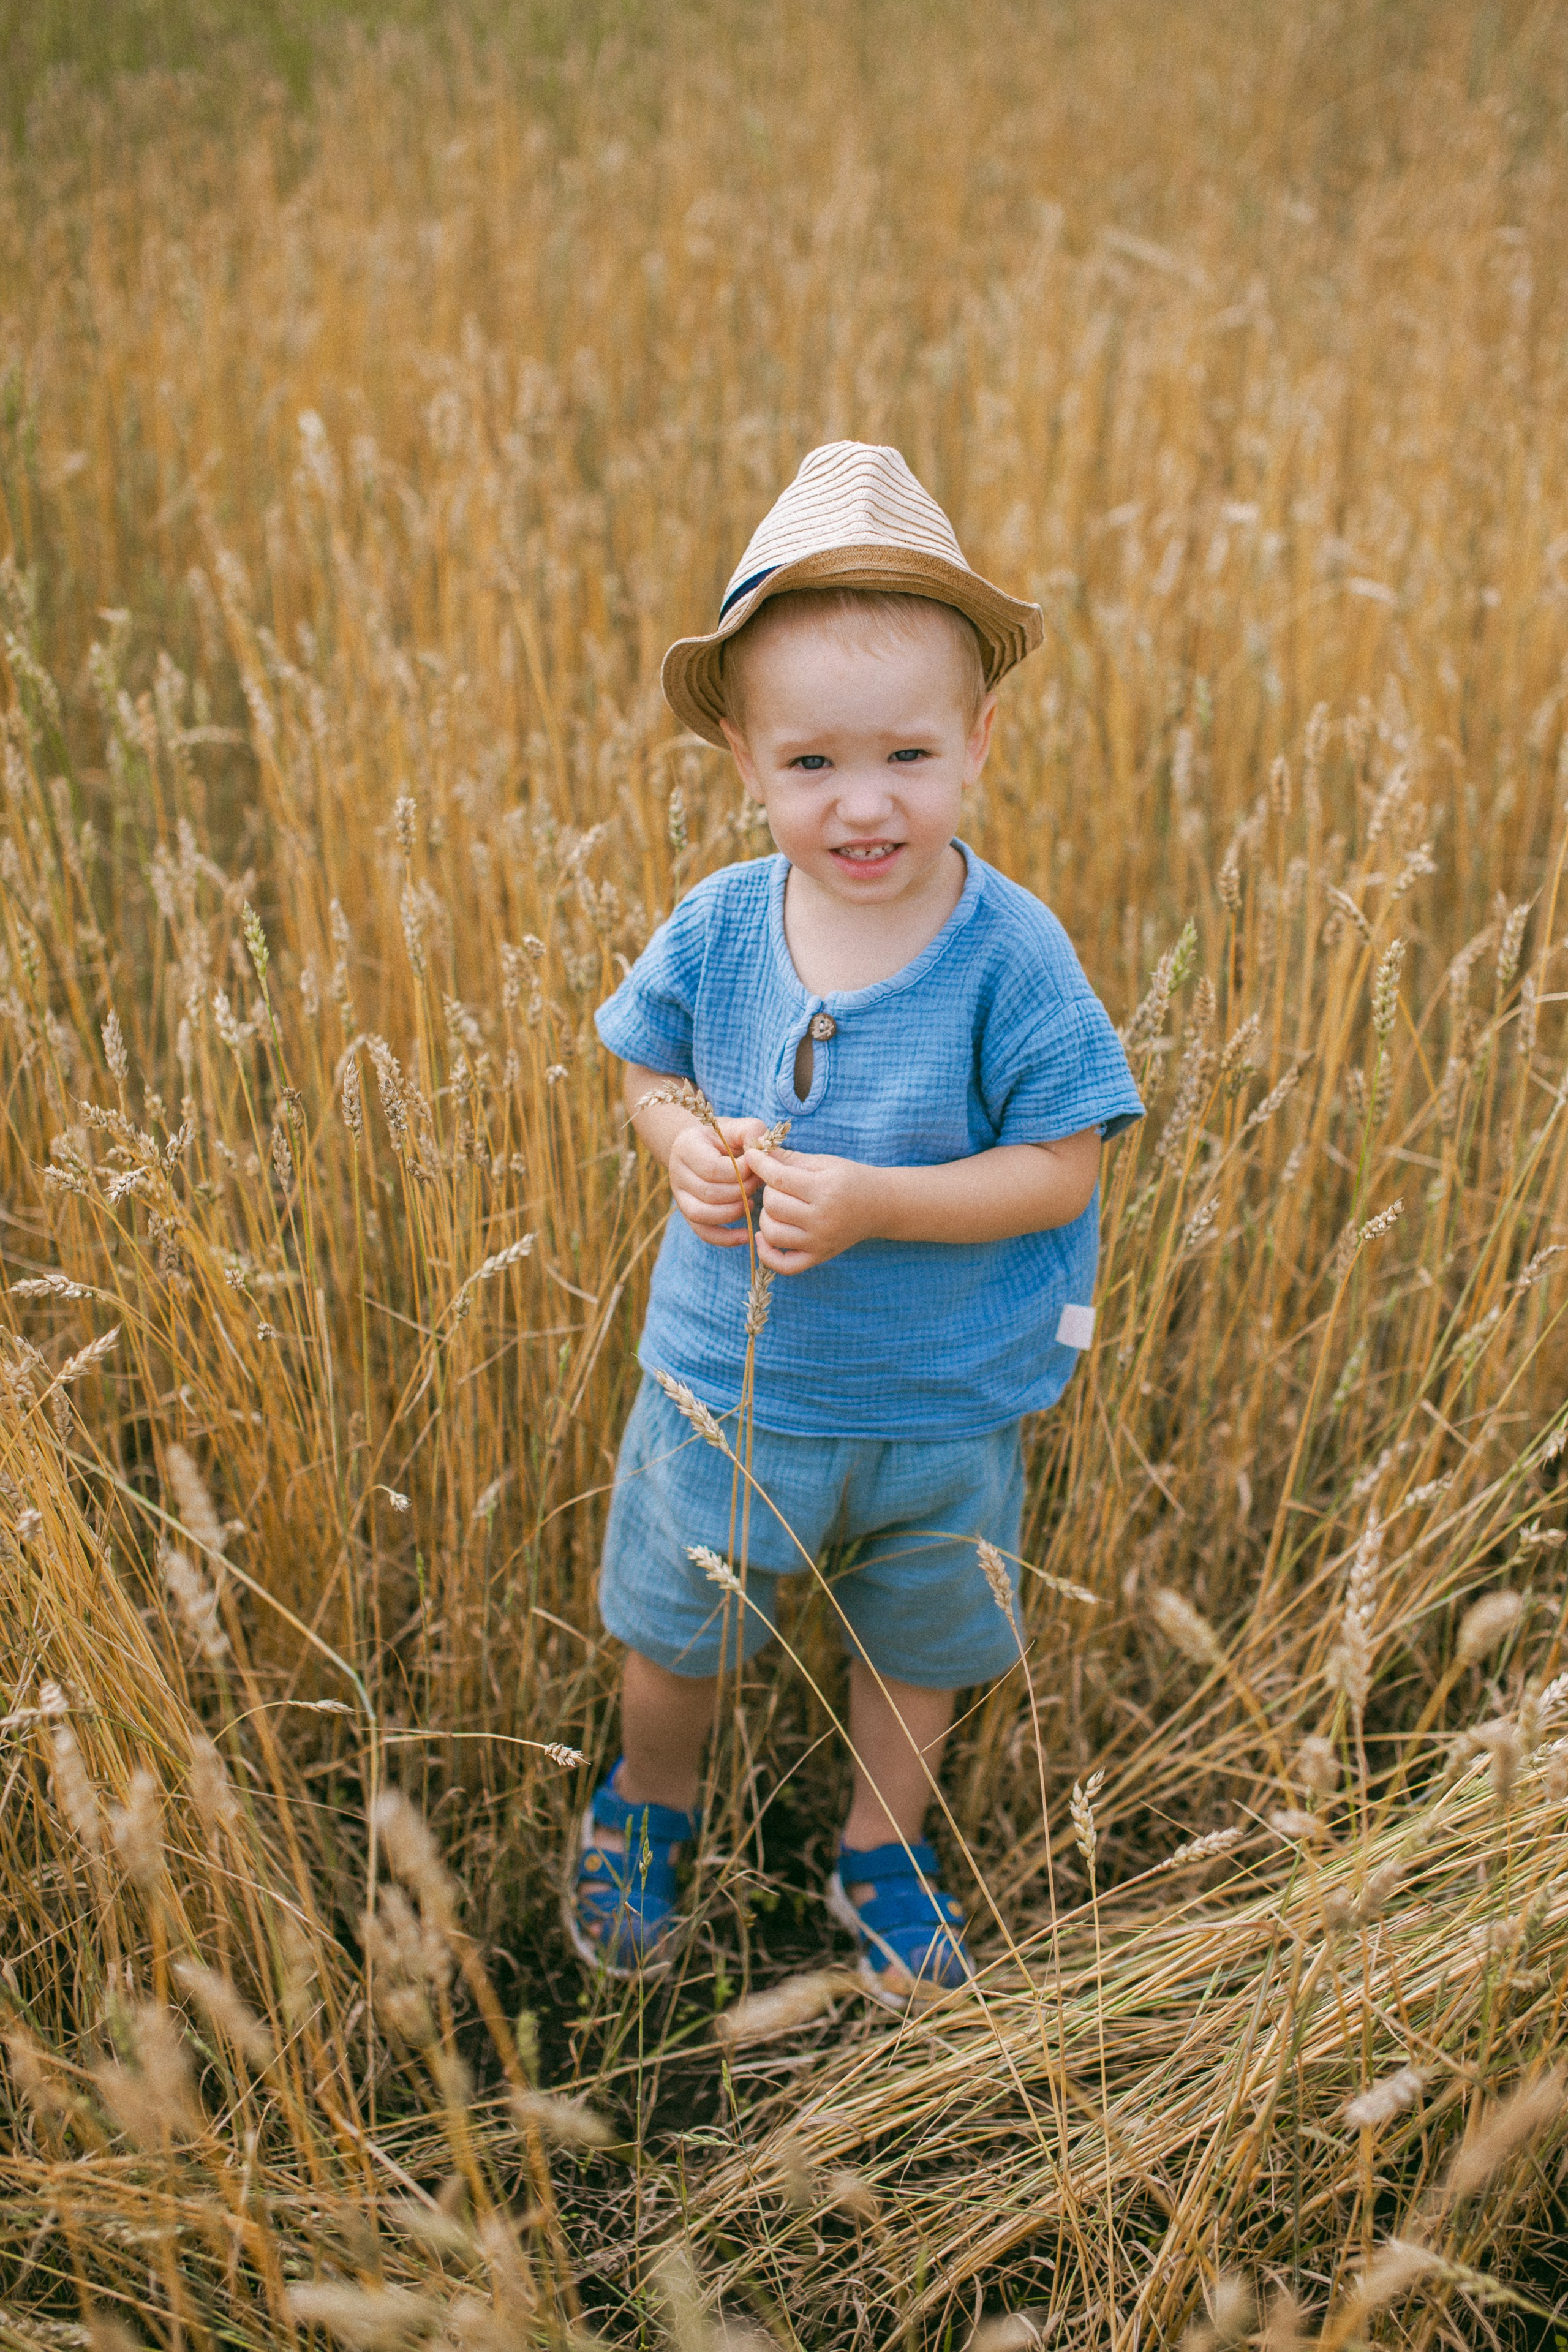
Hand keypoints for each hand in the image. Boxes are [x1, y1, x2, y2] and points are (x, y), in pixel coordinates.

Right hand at [668, 1116, 767, 1248]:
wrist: (706, 1146)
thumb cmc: (726, 1137)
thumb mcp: (739, 1127)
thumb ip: (751, 1133)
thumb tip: (760, 1153)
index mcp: (686, 1147)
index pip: (712, 1168)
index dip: (740, 1172)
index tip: (758, 1167)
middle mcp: (677, 1173)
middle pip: (709, 1193)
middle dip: (741, 1191)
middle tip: (760, 1183)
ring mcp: (680, 1196)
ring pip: (703, 1214)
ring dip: (734, 1212)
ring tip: (753, 1202)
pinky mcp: (688, 1213)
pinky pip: (703, 1232)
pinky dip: (725, 1238)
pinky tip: (746, 1235)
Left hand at [745, 1144, 883, 1273]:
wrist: (881, 1206)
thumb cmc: (850, 1179)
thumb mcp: (824, 1162)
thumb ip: (790, 1159)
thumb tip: (755, 1151)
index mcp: (824, 1189)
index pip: (779, 1178)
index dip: (759, 1164)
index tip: (752, 1156)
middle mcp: (822, 1219)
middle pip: (772, 1205)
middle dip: (768, 1190)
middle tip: (779, 1185)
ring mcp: (820, 1241)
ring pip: (772, 1233)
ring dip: (766, 1217)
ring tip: (777, 1208)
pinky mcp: (819, 1256)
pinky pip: (783, 1265)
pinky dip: (767, 1253)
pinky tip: (764, 1236)